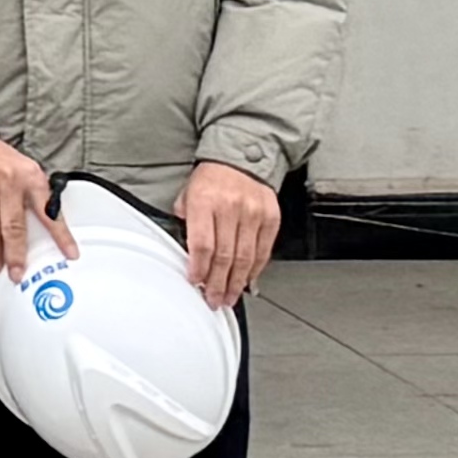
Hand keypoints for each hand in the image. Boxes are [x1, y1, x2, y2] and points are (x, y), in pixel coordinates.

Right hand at [0, 135, 67, 283]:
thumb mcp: (24, 170)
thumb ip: (36, 195)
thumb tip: (48, 230)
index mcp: (29, 176)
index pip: (49, 211)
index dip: (61, 236)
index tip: (70, 254)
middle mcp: (7, 181)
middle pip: (13, 228)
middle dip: (16, 255)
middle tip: (18, 272)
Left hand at [180, 159, 281, 310]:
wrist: (241, 158)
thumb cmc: (212, 178)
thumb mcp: (188, 193)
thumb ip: (186, 220)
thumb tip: (188, 251)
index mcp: (204, 201)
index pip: (202, 244)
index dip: (199, 268)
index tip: (195, 282)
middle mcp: (230, 208)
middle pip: (224, 256)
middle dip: (217, 283)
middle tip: (213, 299)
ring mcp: (253, 213)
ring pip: (245, 258)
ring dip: (236, 283)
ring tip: (228, 296)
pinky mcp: (271, 218)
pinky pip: (263, 251)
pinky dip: (255, 270)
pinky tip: (246, 280)